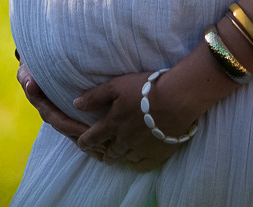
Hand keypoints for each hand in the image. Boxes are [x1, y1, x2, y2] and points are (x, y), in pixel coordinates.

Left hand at [67, 70, 191, 171]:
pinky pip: (142, 166)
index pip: (92, 138)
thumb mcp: (116, 86)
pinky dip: (136, 165)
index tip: (81, 143)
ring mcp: (141, 149)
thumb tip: (75, 104)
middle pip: (110, 152)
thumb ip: (95, 96)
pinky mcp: (158, 154)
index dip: (85, 141)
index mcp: (113, 124)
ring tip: (117, 158)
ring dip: (119, 158)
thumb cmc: (145, 89)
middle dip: (104, 153)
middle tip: (102, 154)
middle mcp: (124, 140)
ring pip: (125, 159)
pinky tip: (135, 162)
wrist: (176, 100)